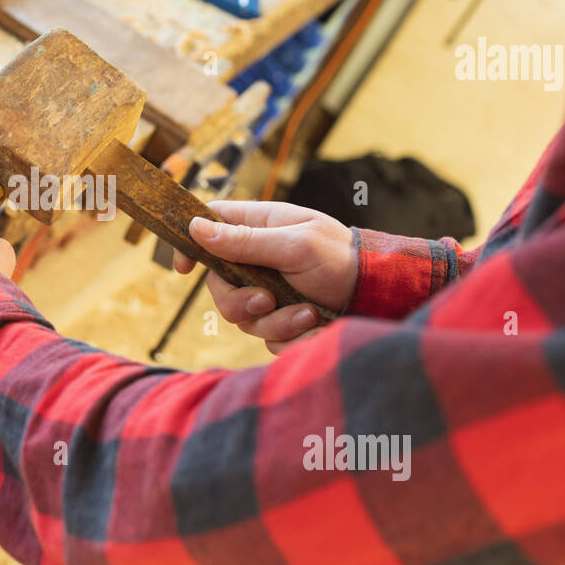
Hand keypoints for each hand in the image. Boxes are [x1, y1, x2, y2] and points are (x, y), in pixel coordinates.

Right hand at [172, 200, 355, 352]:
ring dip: (274, 321)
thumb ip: (245, 241)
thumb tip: (196, 227)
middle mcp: (260, 259)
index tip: (183, 269)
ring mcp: (270, 291)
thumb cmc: (341, 259)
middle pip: (219, 285)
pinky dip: (290, 337)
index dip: (190, 244)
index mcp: (261, 227)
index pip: (210, 226)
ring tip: (307, 313)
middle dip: (240, 301)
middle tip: (266, 300)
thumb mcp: (294, 245)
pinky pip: (267, 338)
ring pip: (243, 317)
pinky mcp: (283, 319)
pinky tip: (315, 326)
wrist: (381, 295)